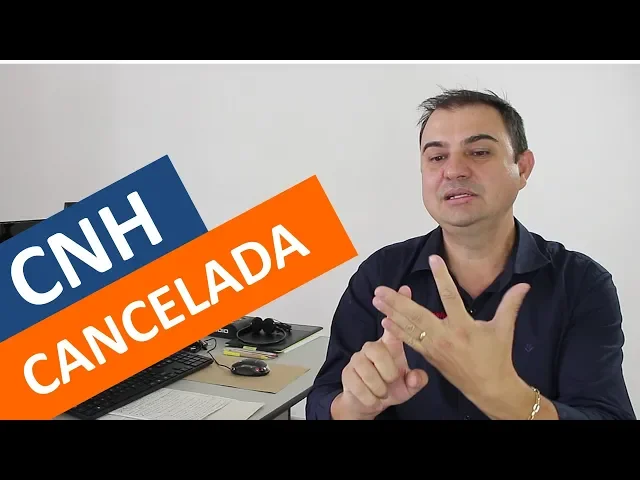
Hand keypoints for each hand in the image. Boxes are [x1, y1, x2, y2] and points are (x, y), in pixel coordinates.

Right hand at [332, 286, 428, 419]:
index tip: (405, 288)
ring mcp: (357, 359)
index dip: (399, 306)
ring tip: (382, 391)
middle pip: (378, 351)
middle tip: (392, 381)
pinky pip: (360, 386)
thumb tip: (416, 377)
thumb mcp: (407, 386)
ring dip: (379, 388)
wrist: (365, 403)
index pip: (394, 322)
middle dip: (388, 372)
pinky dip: (370, 397)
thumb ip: (415, 381)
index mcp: (388, 346)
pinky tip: (372, 397)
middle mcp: (371, 348)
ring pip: (369, 372)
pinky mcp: (346, 373)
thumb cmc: (388, 388)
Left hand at [371, 255, 530, 407]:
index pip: (450, 296)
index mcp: (463, 326)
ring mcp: (434, 348)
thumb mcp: (504, 328)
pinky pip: (409, 342)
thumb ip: (511, 304)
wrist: (490, 388)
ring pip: (408, 328)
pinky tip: (384, 322)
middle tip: (380, 289)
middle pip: (417, 315)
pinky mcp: (429, 357)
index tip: (432, 258)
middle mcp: (445, 336)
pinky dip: (396, 332)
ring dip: (391, 313)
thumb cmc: (497, 357)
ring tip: (376, 300)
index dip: (441, 276)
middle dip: (397, 301)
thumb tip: (524, 284)